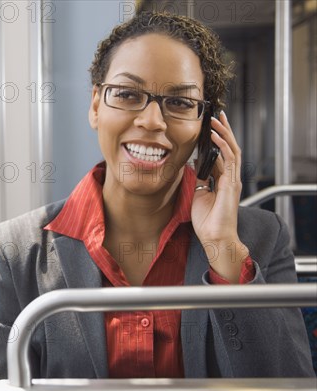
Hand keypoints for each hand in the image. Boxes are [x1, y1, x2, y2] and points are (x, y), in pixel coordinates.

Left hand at [191, 111, 248, 281]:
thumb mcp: (199, 194)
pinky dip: (223, 145)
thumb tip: (195, 165)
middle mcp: (231, 177)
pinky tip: (215, 135)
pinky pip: (229, 159)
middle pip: (230, 147)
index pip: (222, 153)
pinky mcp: (231, 184)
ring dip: (224, 133)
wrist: (215, 237)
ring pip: (232, 150)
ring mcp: (233, 180)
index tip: (210, 126)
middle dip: (224, 130)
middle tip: (217, 115)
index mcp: (223, 179)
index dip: (217, 139)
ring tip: (216, 120)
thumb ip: (200, 179)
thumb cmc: (208, 220)